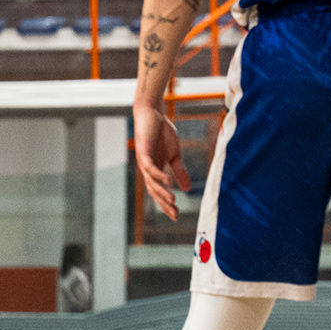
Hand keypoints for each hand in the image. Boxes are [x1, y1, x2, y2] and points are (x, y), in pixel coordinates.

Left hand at [133, 103, 190, 220]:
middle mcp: (148, 169)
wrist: (152, 114)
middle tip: (175, 213)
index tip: (176, 215)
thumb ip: (179, 171)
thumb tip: (187, 189)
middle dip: (164, 203)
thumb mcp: (174, 154)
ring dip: (162, 192)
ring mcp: (144, 161)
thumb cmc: (162, 133)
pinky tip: (167, 181)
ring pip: (152, 182)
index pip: (160, 191)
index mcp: (156, 171)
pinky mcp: (143, 151)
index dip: (167, 204)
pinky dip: (158, 175)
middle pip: (155, 191)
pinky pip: (149, 166)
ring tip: (173, 201)